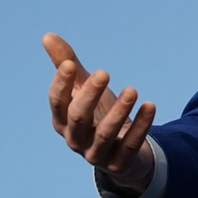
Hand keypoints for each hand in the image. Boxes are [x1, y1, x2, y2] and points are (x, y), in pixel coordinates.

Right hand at [43, 33, 156, 194]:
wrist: (121, 149)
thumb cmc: (97, 114)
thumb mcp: (83, 89)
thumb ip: (67, 65)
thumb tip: (47, 35)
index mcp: (63, 122)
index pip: (57, 104)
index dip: (61, 85)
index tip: (70, 65)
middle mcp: (76, 140)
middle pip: (78, 118)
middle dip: (90, 95)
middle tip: (104, 72)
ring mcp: (97, 154)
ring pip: (105, 134)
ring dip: (119, 112)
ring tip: (133, 89)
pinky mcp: (120, 162)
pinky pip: (130, 144)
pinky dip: (141, 125)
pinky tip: (150, 105)